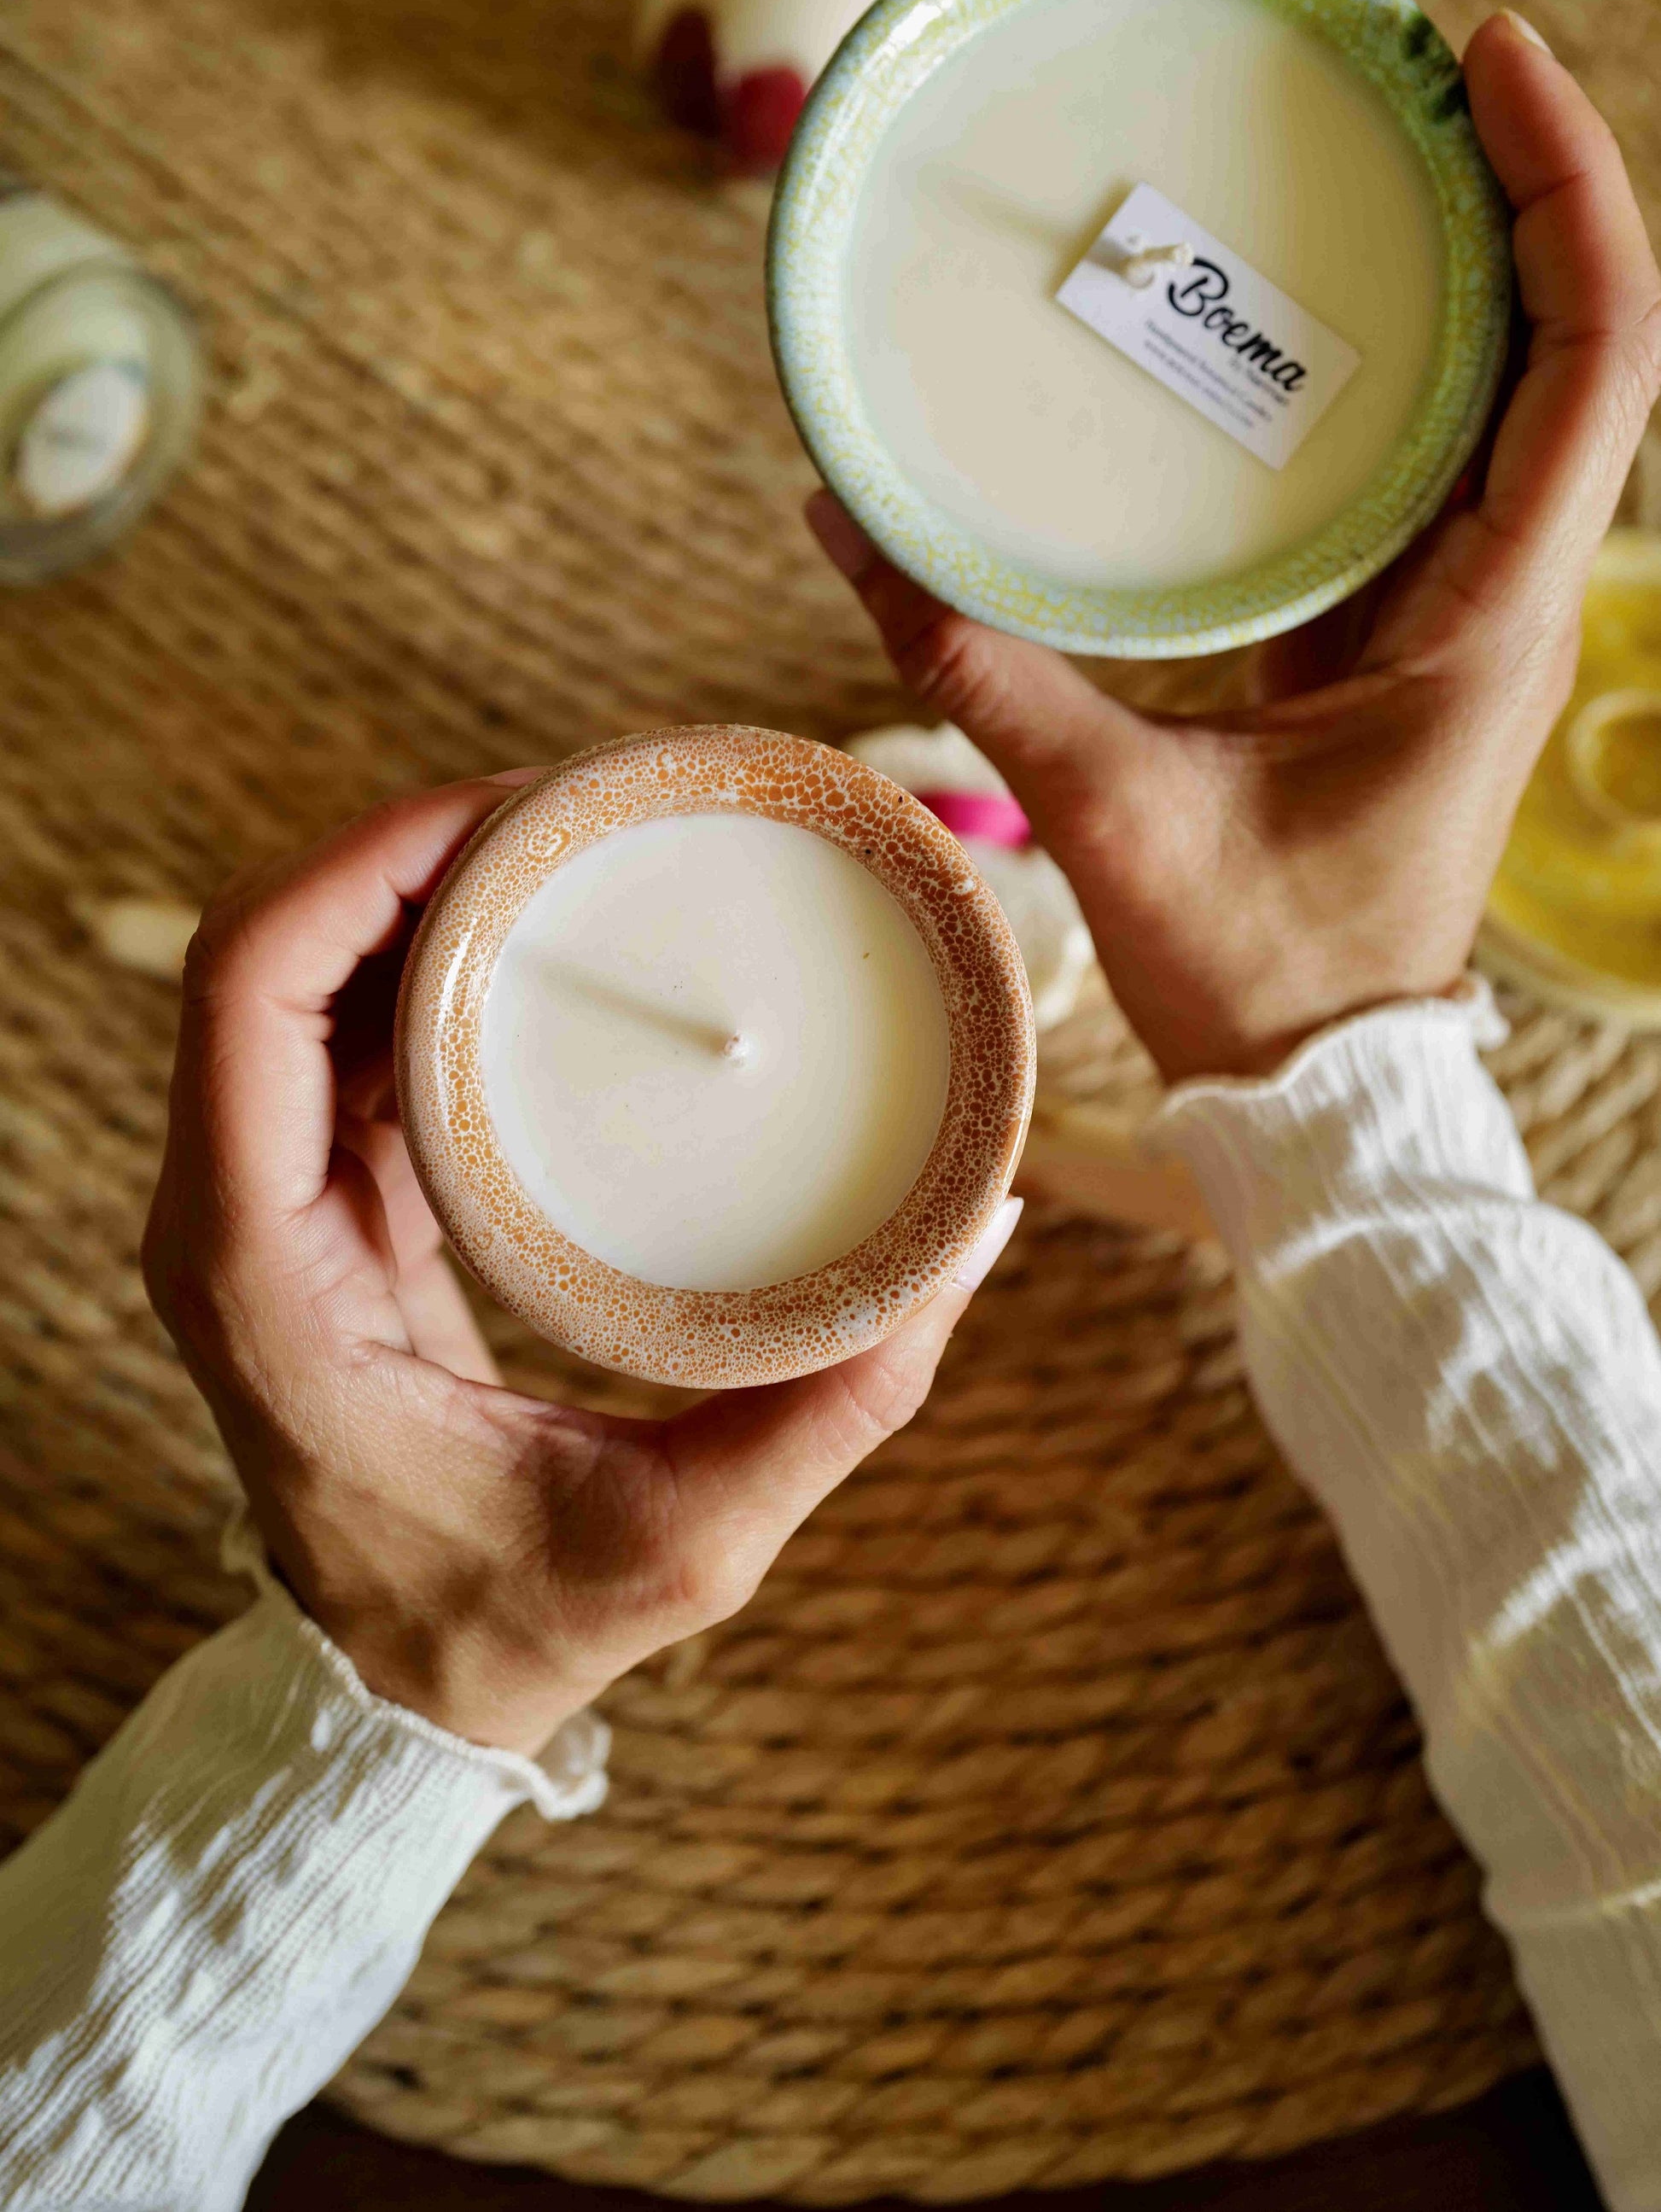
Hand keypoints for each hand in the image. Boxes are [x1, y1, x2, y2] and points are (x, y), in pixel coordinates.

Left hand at [143, 780, 1016, 1755]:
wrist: (395, 1698)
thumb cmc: (509, 1628)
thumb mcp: (686, 1541)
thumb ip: (837, 1399)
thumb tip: (980, 1233)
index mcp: (265, 1275)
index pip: (253, 995)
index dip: (361, 862)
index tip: (512, 806)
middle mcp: (233, 1215)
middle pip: (275, 951)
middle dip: (409, 843)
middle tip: (583, 799)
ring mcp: (263, 1203)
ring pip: (302, 977)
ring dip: (416, 887)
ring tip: (574, 840)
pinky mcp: (311, 1205)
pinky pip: (338, 1034)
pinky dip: (424, 959)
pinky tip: (539, 935)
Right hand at [811, 12, 1660, 1081]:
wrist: (1314, 1083)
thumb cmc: (1256, 972)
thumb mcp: (1112, 813)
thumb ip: (980, 664)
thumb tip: (844, 516)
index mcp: (1490, 620)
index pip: (1596, 362)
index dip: (1568, 193)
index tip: (1484, 63)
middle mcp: (1509, 595)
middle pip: (1577, 342)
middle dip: (1525, 182)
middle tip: (1409, 61)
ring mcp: (1466, 610)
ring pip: (1523, 393)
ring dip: (1480, 259)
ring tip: (1380, 135)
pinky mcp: (1407, 631)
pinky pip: (1442, 459)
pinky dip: (1413, 359)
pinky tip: (1317, 301)